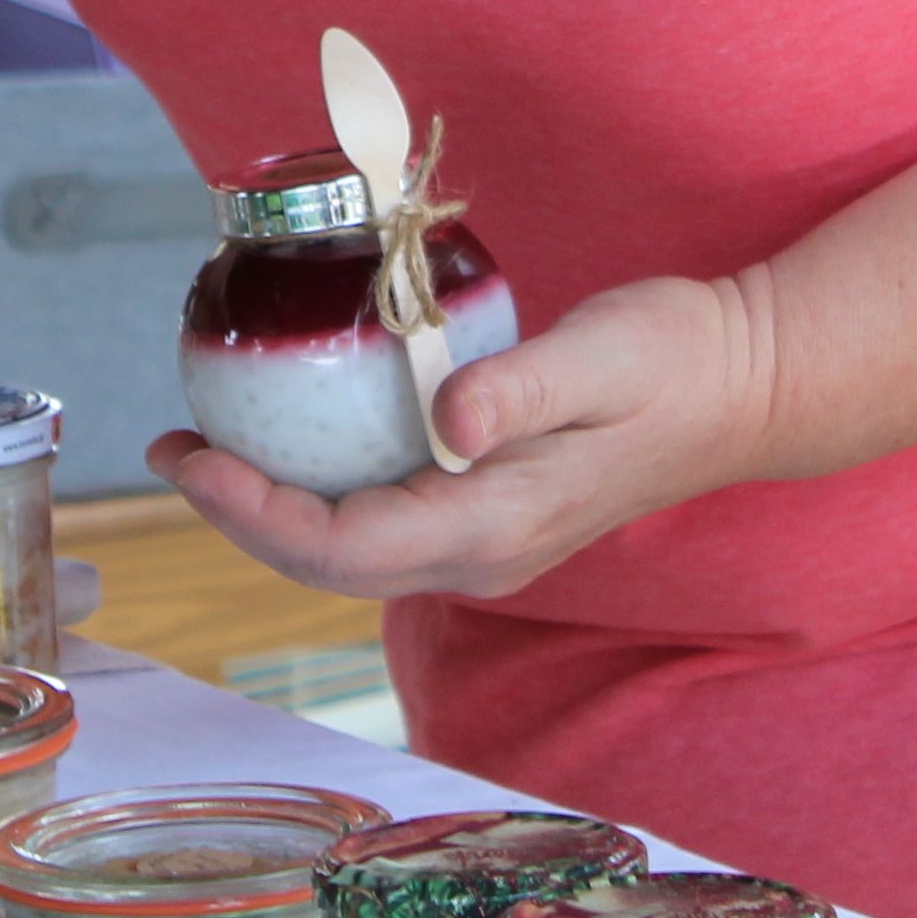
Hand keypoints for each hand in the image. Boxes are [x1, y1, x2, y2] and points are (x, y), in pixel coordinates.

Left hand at [151, 272, 780, 606]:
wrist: (747, 385)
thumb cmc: (676, 358)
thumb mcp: (601, 354)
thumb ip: (518, 390)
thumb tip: (446, 425)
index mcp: (495, 524)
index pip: (342, 543)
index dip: (251, 510)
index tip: (188, 454)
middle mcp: (483, 554)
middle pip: (330, 562)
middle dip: (239, 515)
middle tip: (168, 448)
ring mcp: (488, 545)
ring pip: (352, 550)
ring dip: (271, 509)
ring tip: (205, 449)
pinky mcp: (491, 517)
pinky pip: (382, 522)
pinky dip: (319, 492)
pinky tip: (293, 444)